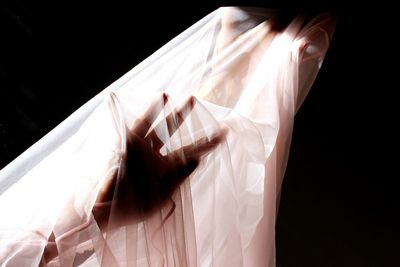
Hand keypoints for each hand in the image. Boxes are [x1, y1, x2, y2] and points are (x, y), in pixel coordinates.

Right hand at [94, 93, 225, 227]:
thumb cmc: (133, 210)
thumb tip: (197, 159)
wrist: (107, 214)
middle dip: (182, 116)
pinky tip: (131, 100)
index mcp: (166, 168)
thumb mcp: (162, 197)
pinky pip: (131, 128)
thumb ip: (179, 177)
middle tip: (193, 98)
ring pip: (152, 127)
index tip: (223, 132)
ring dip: (158, 111)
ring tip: (165, 95)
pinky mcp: (125, 149)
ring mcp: (139, 151)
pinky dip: (131, 115)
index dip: (207, 142)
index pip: (190, 152)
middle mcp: (154, 156)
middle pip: (172, 133)